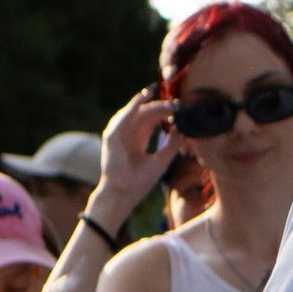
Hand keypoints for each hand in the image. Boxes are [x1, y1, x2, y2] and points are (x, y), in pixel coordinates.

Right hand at [93, 91, 177, 228]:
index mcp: (137, 139)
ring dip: (149, 104)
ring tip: (162, 97)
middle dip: (160, 106)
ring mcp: (119, 134)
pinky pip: (123, 117)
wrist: (123, 194)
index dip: (164, 112)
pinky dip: (132, 106)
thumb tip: (180, 128)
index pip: (151, 119)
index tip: (179, 108)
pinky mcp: (112, 136)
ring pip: (135, 112)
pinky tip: (143, 98)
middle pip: (145, 113)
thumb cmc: (139, 182)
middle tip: (175, 103)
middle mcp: (128, 134)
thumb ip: (171, 144)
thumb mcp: (162, 161)